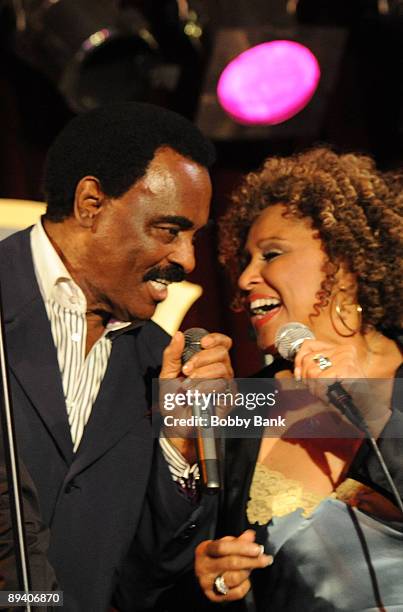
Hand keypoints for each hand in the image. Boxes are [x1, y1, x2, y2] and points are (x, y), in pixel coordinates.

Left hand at [159, 331, 233, 459]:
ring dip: (201, 376)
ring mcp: (227, 384)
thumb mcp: (167, 374)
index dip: (215, 339)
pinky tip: (196, 396)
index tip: (202, 343)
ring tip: (187, 387)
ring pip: (222, 368)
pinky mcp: (230, 398)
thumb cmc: (173, 400)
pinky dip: (206, 389)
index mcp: (209, 360)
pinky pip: (222, 386)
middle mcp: (222, 369)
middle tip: (186, 371)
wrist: (175, 424)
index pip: (222, 342)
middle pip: (222, 352)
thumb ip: (172, 354)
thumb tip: (179, 334)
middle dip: (201, 359)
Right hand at [195, 530, 272, 602]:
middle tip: (265, 559)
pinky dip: (245, 585)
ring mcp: (208, 583)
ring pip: (234, 578)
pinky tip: (246, 579)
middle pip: (231, 563)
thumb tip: (251, 535)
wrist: (203, 573)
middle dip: (251, 560)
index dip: (242, 548)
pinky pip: (236, 592)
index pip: (222, 547)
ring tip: (253, 566)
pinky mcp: (214, 596)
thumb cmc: (215, 557)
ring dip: (248, 571)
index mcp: (204, 550)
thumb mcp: (223, 544)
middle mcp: (204, 567)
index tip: (257, 549)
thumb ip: (237, 541)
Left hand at [294, 340, 391, 431]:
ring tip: (325, 394)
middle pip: (307, 359)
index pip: (308, 345)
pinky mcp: (347, 367)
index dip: (298, 361)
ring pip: (312, 371)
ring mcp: (346, 357)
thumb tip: (296, 370)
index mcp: (339, 349)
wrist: (368, 409)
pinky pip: (321, 379)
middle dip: (307, 379)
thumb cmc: (347, 395)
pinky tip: (329, 397)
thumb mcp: (328, 377)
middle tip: (318, 390)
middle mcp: (344, 350)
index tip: (298, 375)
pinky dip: (322, 392)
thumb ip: (314, 368)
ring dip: (315, 388)